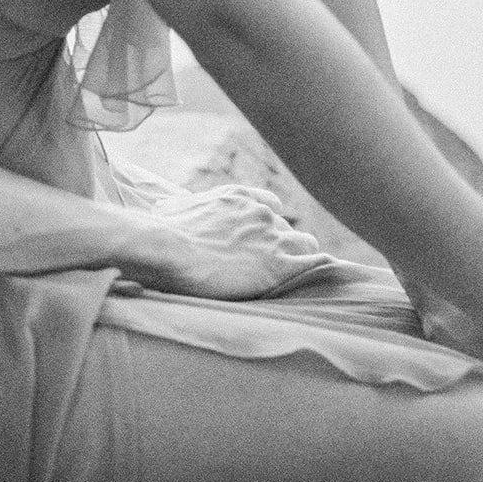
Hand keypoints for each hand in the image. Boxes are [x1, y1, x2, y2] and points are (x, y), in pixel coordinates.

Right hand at [139, 183, 342, 301]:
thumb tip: (165, 207)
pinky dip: (319, 272)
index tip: (264, 240)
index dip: (268, 225)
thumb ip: (180, 206)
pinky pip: (315, 264)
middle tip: (270, 270)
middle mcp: (261, 212)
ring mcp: (273, 236)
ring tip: (297, 280)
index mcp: (238, 197)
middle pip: (287, 228)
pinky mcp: (280, 263)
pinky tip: (321, 284)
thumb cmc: (162, 231)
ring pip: (306, 245)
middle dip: (282, 245)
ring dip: (302, 259)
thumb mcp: (171, 208)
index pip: (269, 205)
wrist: (169, 246)